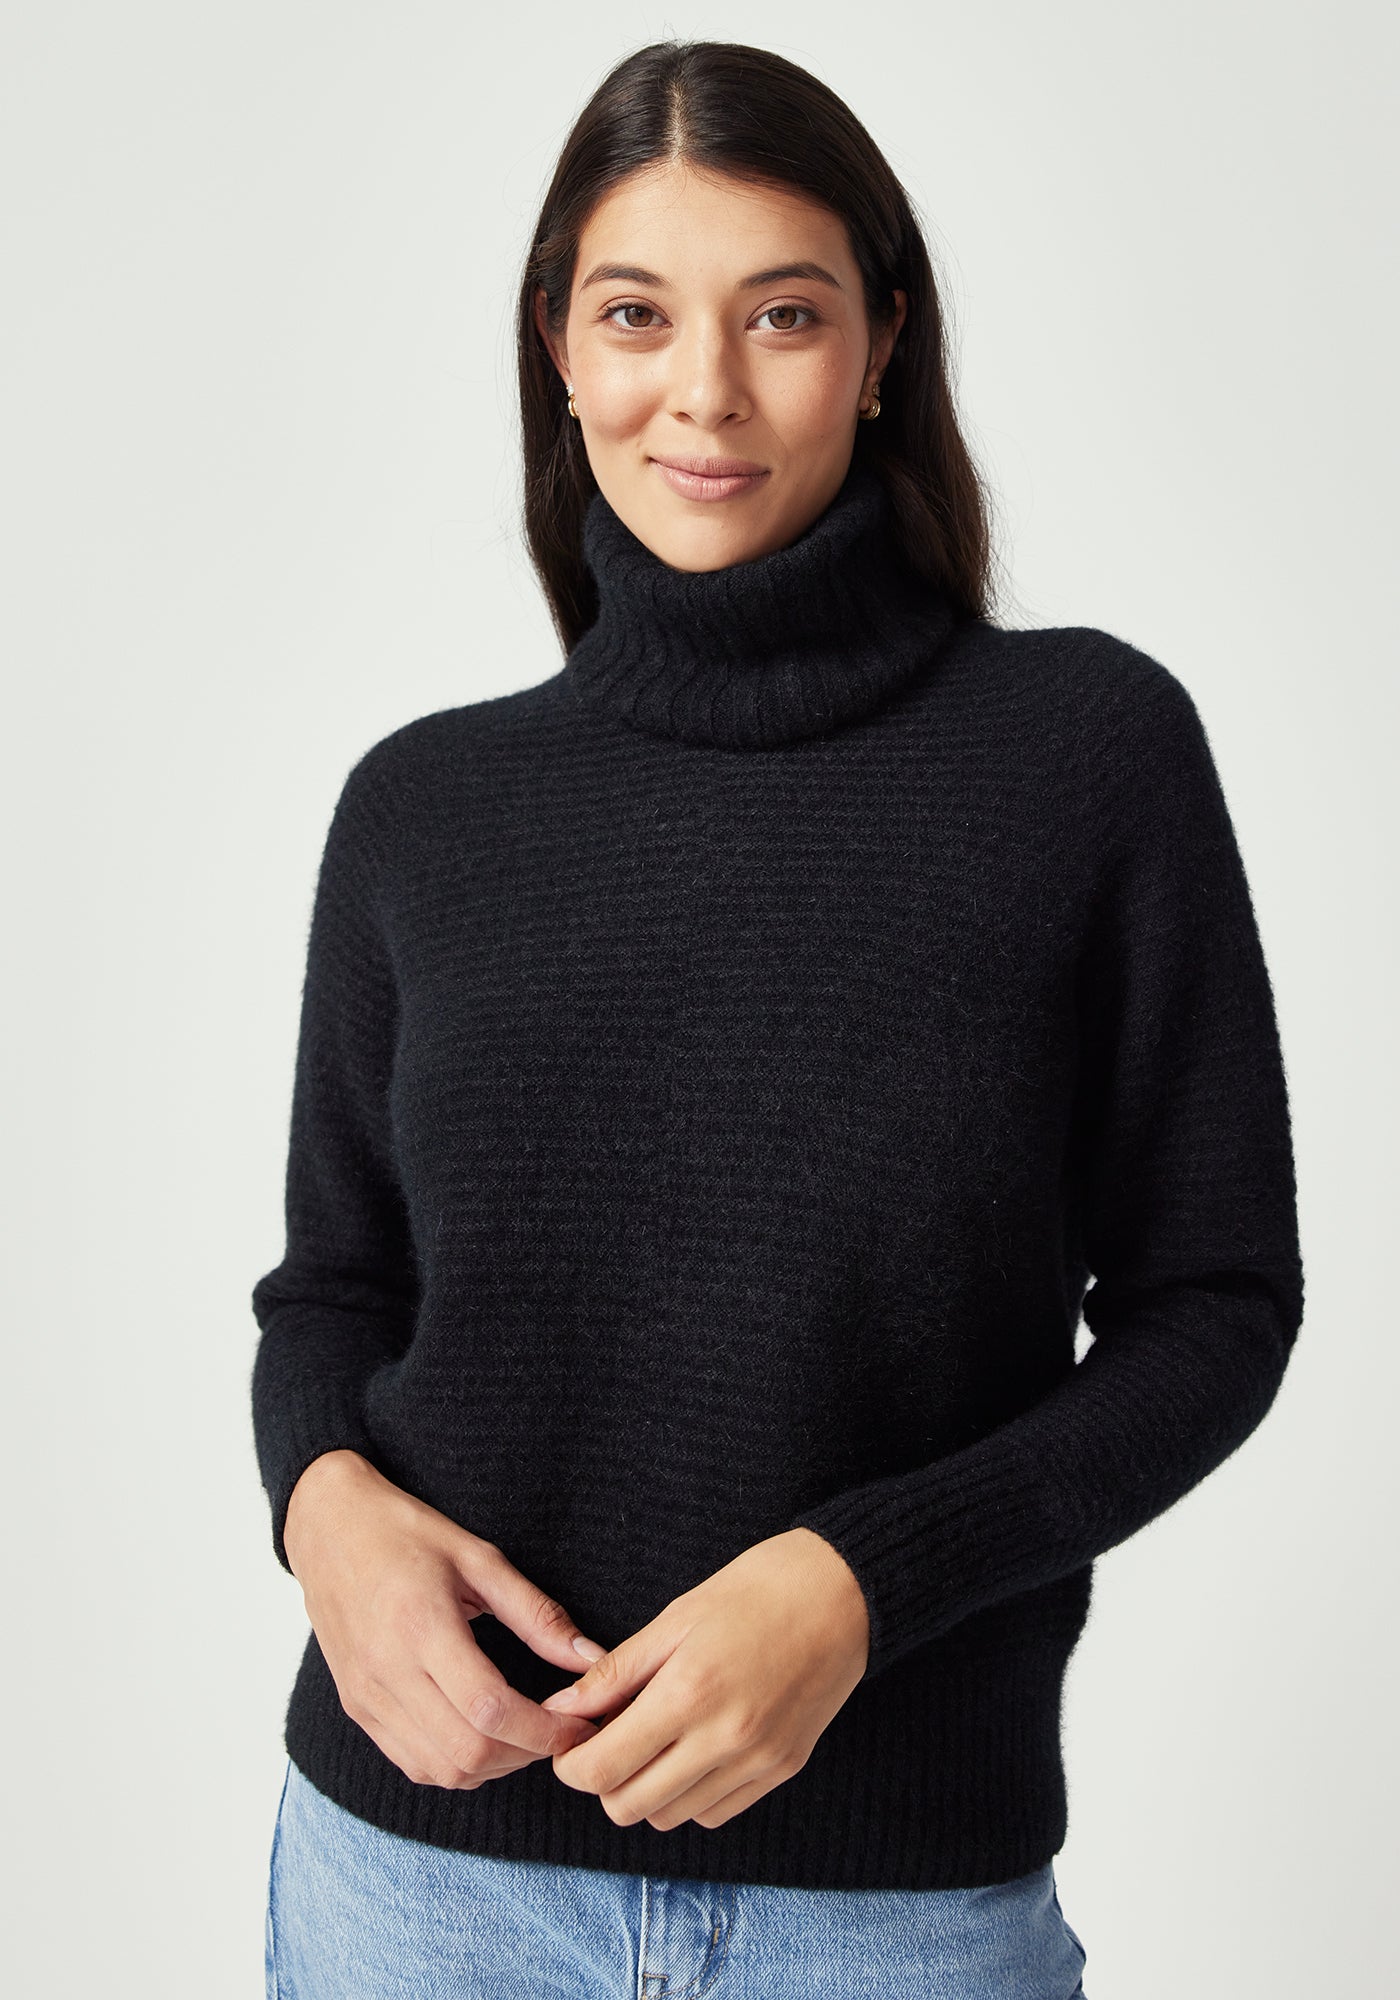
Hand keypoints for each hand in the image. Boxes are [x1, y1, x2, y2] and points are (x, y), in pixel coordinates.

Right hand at [283, 1450, 606, 1788]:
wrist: (329, 1529)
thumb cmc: (405, 1533)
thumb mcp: (479, 1558)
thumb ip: (537, 1613)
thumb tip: (591, 1658)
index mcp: (421, 1626)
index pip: (490, 1709)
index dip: (544, 1730)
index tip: (580, 1724)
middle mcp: (387, 1671)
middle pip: (468, 1752)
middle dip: (527, 1754)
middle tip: (561, 1731)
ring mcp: (367, 1697)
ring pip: (441, 1770)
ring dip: (495, 1767)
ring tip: (527, 1734)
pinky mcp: (358, 1708)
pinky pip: (413, 1764)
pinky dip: (457, 1766)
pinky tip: (484, 1736)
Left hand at [539, 1528, 869, 1830]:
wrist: (845, 1592)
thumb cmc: (757, 1589)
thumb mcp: (676, 1617)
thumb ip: (615, 1672)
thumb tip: (563, 1710)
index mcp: (689, 1694)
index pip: (602, 1770)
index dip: (571, 1764)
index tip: (570, 1740)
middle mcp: (723, 1740)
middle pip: (629, 1807)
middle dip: (603, 1780)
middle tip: (607, 1736)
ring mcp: (757, 1762)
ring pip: (670, 1817)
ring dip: (647, 1788)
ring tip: (654, 1736)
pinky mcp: (782, 1770)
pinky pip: (715, 1813)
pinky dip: (689, 1794)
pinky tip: (692, 1748)